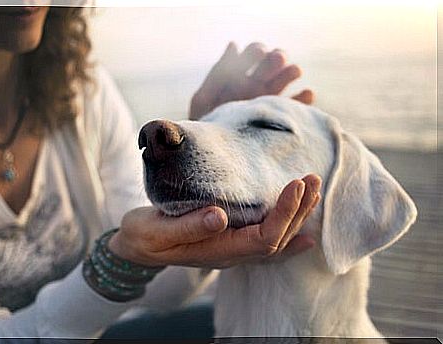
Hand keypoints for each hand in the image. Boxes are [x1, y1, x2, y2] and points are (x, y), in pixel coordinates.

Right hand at [108, 174, 321, 268]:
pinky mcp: (231, 240)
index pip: (264, 238)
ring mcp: (233, 249)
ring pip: (276, 238)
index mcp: (218, 251)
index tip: (294, 184)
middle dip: (298, 209)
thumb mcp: (158, 230)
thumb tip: (220, 215)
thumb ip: (188, 226)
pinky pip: (267, 242)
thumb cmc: (145, 236)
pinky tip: (306, 232)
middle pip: (277, 238)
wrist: (138, 247)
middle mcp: (232, 253)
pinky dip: (289, 236)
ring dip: (297, 215)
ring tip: (312, 189)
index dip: (283, 214)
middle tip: (311, 179)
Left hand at [189, 42, 314, 119]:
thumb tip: (234, 44)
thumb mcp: (204, 100)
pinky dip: (304, 98)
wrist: (214, 155)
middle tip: (278, 59)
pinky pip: (297, 106)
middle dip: (276, 58)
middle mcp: (257, 85)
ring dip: (291, 72)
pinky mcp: (281, 118)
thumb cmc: (204, 127)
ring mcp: (270, 100)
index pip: (253, 54)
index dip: (257, 51)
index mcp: (238, 76)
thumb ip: (218, 74)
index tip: (260, 53)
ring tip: (294, 71)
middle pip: (273, 63)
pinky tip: (307, 93)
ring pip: (286, 79)